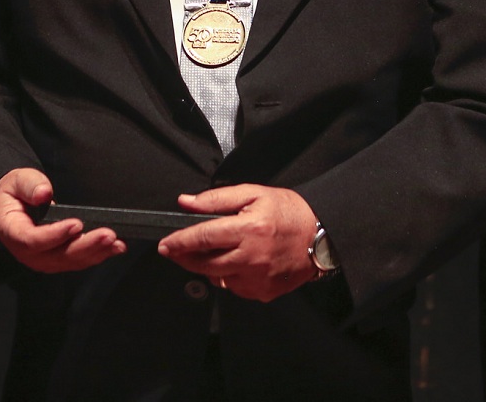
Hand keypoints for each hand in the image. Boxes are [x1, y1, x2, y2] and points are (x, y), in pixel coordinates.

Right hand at [0, 168, 125, 272]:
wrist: (12, 206)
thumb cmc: (15, 193)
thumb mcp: (18, 181)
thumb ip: (30, 185)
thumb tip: (43, 193)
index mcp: (12, 232)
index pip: (32, 240)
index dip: (55, 235)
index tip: (77, 224)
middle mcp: (27, 252)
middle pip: (58, 255)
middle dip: (85, 246)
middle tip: (108, 234)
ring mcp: (42, 259)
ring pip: (71, 261)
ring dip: (96, 252)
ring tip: (115, 242)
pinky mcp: (56, 260)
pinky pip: (77, 260)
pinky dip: (97, 255)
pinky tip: (115, 247)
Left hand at [156, 184, 319, 301]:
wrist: (320, 235)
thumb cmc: (289, 212)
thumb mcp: (253, 193)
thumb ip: (216, 199)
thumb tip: (186, 202)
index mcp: (249, 229)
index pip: (203, 237)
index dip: (180, 241)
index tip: (165, 244)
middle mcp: (252, 258)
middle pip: (204, 263)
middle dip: (185, 257)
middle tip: (175, 250)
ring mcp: (257, 279)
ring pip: (217, 277)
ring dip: (208, 266)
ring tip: (215, 250)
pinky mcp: (262, 292)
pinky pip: (234, 287)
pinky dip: (228, 276)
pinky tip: (237, 261)